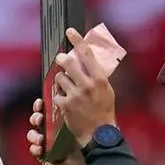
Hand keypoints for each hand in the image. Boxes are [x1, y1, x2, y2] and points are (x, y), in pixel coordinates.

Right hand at [27, 97, 93, 164]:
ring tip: (40, 137)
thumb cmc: (93, 140)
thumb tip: (76, 89)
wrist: (94, 161)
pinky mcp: (46, 156)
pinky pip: (34, 150)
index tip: (41, 101)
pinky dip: (35, 148)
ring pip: (33, 134)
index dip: (41, 104)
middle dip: (35, 117)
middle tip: (39, 118)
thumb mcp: (86, 120)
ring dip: (33, 134)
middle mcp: (54, 129)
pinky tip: (40, 148)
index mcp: (63, 118)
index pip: (47, 107)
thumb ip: (80, 106)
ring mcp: (49, 143)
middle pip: (38, 119)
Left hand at [49, 26, 117, 146]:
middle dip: (62, 59)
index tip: (70, 31)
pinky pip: (56, 94)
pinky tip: (65, 101)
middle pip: (68, 63)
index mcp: (100, 79)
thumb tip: (88, 62)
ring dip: (60, 80)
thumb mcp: (107, 90)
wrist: (99, 133)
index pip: (87, 54)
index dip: (77, 40)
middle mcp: (87, 85)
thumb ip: (98, 76)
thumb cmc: (104, 111)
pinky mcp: (65, 106)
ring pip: (59, 78)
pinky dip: (59, 96)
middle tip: (61, 59)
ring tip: (67, 86)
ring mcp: (75, 95)